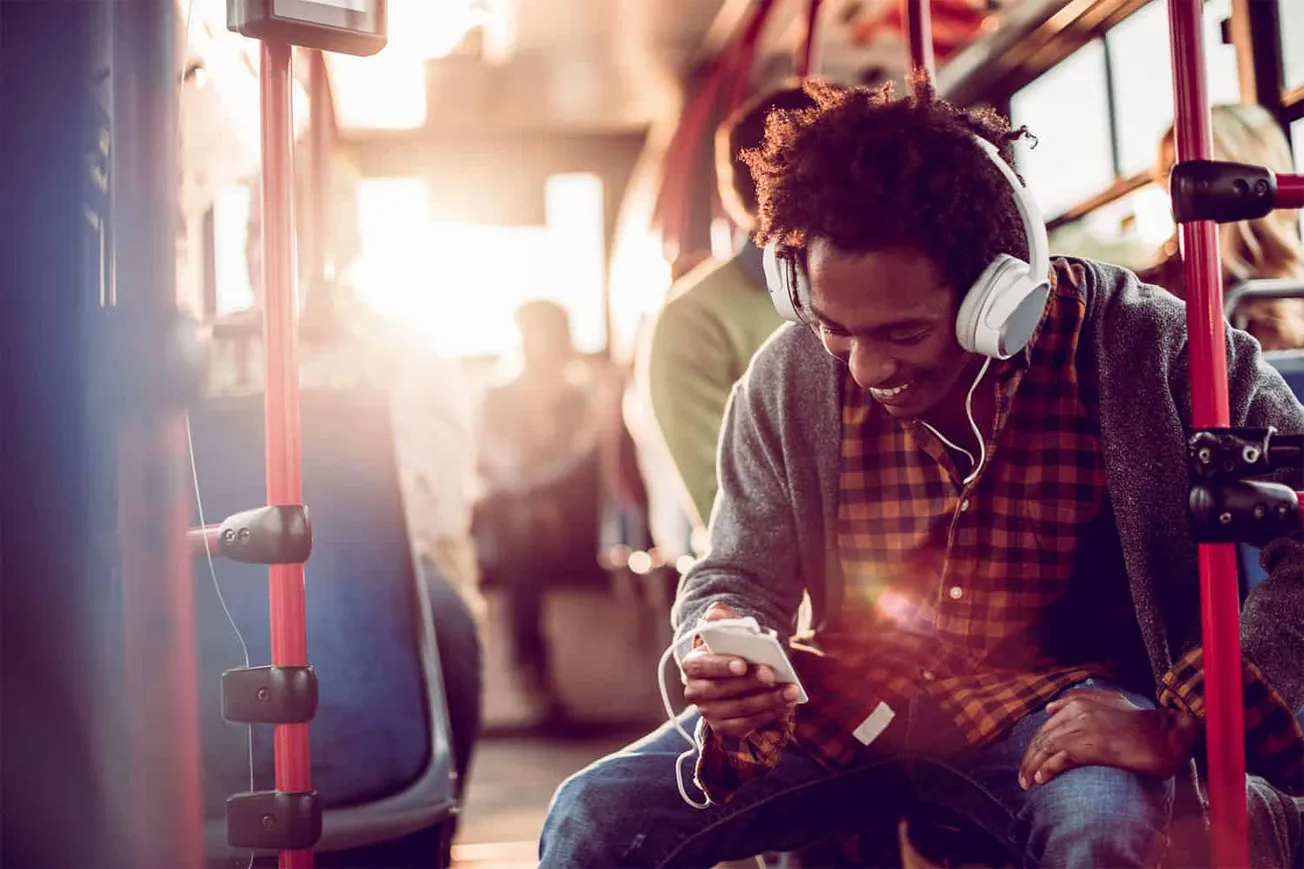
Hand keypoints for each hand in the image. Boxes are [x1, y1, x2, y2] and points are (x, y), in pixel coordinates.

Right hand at [680, 603, 799, 737]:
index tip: (743, 664)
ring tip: (790, 690)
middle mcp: (695, 692)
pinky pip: (746, 725)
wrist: (736, 674)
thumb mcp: (727, 631)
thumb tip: (716, 613)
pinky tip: (785, 704)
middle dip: (749, 683)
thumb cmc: (732, 649)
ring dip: (767, 701)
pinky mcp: (724, 727)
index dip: (721, 666)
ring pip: (738, 710)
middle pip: (721, 690)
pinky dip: (768, 715)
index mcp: (692, 665)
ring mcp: (708, 712)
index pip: (701, 666)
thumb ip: (723, 620)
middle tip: (771, 675)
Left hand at [1019, 689, 1199, 789]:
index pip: (1046, 727)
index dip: (1034, 746)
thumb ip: (1080, 700)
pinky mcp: (1092, 746)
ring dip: (1032, 767)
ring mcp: (1084, 729)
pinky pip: (1061, 758)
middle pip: (1041, 738)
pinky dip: (1047, 769)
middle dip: (1028, 759)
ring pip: (1046, 748)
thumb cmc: (1143, 723)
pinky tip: (1041, 780)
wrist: (1168, 736)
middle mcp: (1077, 713)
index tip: (1028, 762)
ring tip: (1026, 783)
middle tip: (1022, 778)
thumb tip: (1050, 707)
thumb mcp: (1111, 702)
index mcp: (1079, 703)